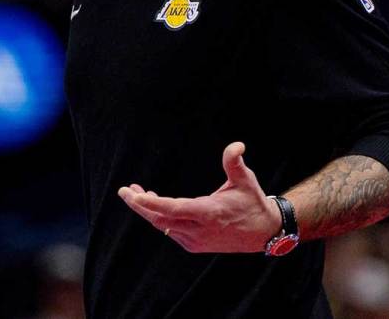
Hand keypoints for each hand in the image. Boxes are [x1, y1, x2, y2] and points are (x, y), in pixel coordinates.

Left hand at [117, 141, 281, 253]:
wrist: (264, 232)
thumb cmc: (252, 202)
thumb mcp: (245, 180)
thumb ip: (235, 162)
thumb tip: (237, 145)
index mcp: (208, 213)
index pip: (172, 209)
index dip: (150, 202)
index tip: (132, 194)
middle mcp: (199, 231)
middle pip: (160, 220)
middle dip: (140, 205)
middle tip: (125, 190)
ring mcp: (195, 241)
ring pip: (163, 226)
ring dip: (148, 210)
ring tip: (135, 192)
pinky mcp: (194, 245)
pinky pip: (170, 231)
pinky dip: (160, 217)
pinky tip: (155, 203)